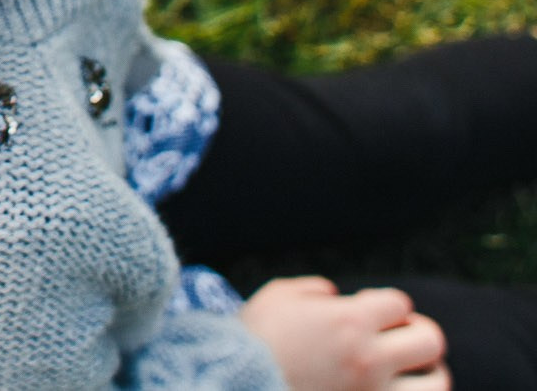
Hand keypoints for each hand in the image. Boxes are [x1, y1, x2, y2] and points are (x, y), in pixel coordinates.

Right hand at [240, 276, 448, 390]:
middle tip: (397, 341)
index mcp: (349, 320)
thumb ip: (313, 290)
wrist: (232, 385)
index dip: (384, 306)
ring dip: (428, 374)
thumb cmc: (252, 342)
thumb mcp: (276, 298)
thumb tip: (335, 294)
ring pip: (437, 383)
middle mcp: (370, 358)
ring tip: (411, 375)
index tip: (367, 315)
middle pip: (430, 339)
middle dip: (416, 335)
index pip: (400, 303)